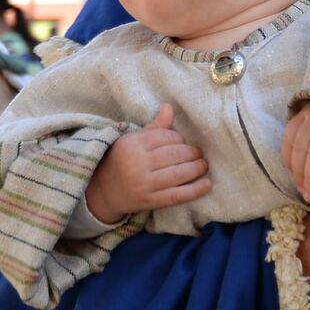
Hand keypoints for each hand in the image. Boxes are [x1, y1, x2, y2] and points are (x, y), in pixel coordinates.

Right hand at [85, 104, 210, 224]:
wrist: (102, 191)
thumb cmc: (122, 160)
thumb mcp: (134, 140)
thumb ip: (155, 126)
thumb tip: (170, 107)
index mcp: (132, 145)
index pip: (166, 137)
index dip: (180, 139)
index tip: (183, 143)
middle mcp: (137, 164)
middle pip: (175, 155)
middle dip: (192, 153)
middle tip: (199, 154)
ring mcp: (143, 185)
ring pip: (178, 174)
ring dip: (197, 168)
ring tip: (203, 165)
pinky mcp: (149, 201)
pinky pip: (176, 195)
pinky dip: (195, 190)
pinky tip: (207, 184)